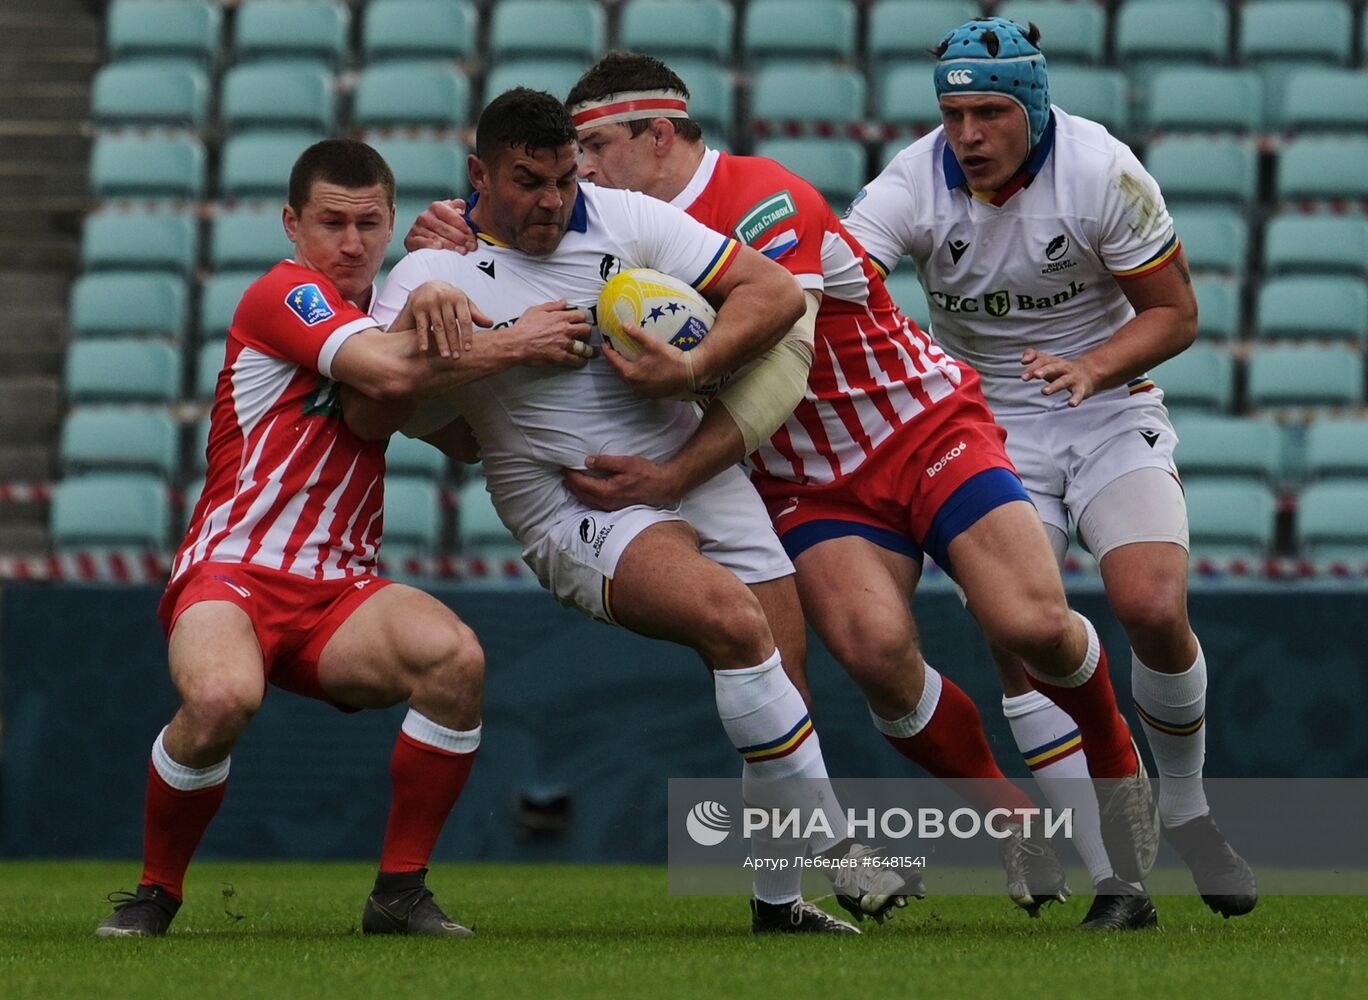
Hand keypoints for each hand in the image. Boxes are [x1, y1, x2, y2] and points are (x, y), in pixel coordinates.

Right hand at [404, 199, 477, 253]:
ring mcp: (416, 228)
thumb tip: (462, 209)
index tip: (473, 237)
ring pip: (436, 236)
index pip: (452, 216)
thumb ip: (459, 208)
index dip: (464, 227)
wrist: (427, 242)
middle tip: (471, 246)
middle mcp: (425, 216)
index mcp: (436, 207)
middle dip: (460, 238)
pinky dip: (431, 244)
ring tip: (462, 251)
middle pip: (445, 228)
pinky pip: (421, 242)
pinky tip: (440, 248)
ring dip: (450, 245)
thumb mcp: (453, 215)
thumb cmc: (445, 228)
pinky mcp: (410, 240)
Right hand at [406, 281, 492, 358]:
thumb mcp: (464, 303)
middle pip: (451, 325)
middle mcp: (444, 298)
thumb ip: (476, 314)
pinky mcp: (418, 307)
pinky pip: (421, 325)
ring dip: (441, 343)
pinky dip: (423, 338)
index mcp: (458, 298)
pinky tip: (425, 349)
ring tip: (446, 356)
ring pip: (437, 327)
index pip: (465, 319)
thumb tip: (490, 323)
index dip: (467, 335)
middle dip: (454, 342)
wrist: (428, 286)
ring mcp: (430, 303)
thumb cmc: (449, 297)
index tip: (467, 349)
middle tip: (457, 357)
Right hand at [513, 300, 596, 367]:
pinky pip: (576, 360)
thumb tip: (564, 303)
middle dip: (587, 332)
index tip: (582, 321)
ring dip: (589, 349)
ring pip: (584, 346)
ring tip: (591, 352)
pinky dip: (581, 361)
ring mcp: (564, 344)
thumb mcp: (536, 310)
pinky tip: (582, 361)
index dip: (583, 318)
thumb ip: (552, 306)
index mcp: (560, 317)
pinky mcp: (560, 356)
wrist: (517, 343)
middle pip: (586, 330)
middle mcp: (565, 330)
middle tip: (586, 335)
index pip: (580, 315)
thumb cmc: (524, 327)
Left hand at [563, 454, 680, 510]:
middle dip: (571, 484)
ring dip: (577, 492)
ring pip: (587, 501)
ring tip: (570, 483)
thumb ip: (605, 462)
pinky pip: (595, 505)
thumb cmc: (647, 474)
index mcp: (607, 491)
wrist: (663, 487)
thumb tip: (588, 461)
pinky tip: (585, 493)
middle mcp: (607, 502)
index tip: (564, 467)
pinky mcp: (616, 508)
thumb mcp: (626, 463)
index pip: (582, 483)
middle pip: (582, 494)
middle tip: (563, 474)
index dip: (571, 475)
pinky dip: (586, 498)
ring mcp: (611, 507)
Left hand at [602, 323, 692, 397]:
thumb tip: (623, 324)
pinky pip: (639, 385)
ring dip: (625, 370)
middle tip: (613, 352)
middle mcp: (635, 385)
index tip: (604, 344)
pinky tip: (640, 371)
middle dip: (615, 362)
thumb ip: (637, 334)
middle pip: (619, 372)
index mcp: (631, 373)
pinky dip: (636, 377)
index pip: (614, 361)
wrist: (691, 373)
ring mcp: (644, 391)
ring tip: (625, 360)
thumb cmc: (672, 359)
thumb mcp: (653, 344)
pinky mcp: (652, 394)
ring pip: (629, 380)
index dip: (608, 352)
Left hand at [1020, 348, 1098, 405]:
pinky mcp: (1081, 388)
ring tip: (1044, 391)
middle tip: (1036, 375)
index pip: (1043, 361)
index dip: (1033, 367)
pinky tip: (1071, 404)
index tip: (1024, 377)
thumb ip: (1034, 357)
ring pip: (1063, 381)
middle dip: (1045, 370)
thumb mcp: (1048, 361)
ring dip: (1054, 386)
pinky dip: (1076, 399)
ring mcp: (1073, 378)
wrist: (1089, 373)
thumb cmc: (1062, 369)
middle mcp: (1064, 368)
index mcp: (1054, 362)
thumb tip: (1023, 360)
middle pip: (1054, 367)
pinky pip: (1078, 394)